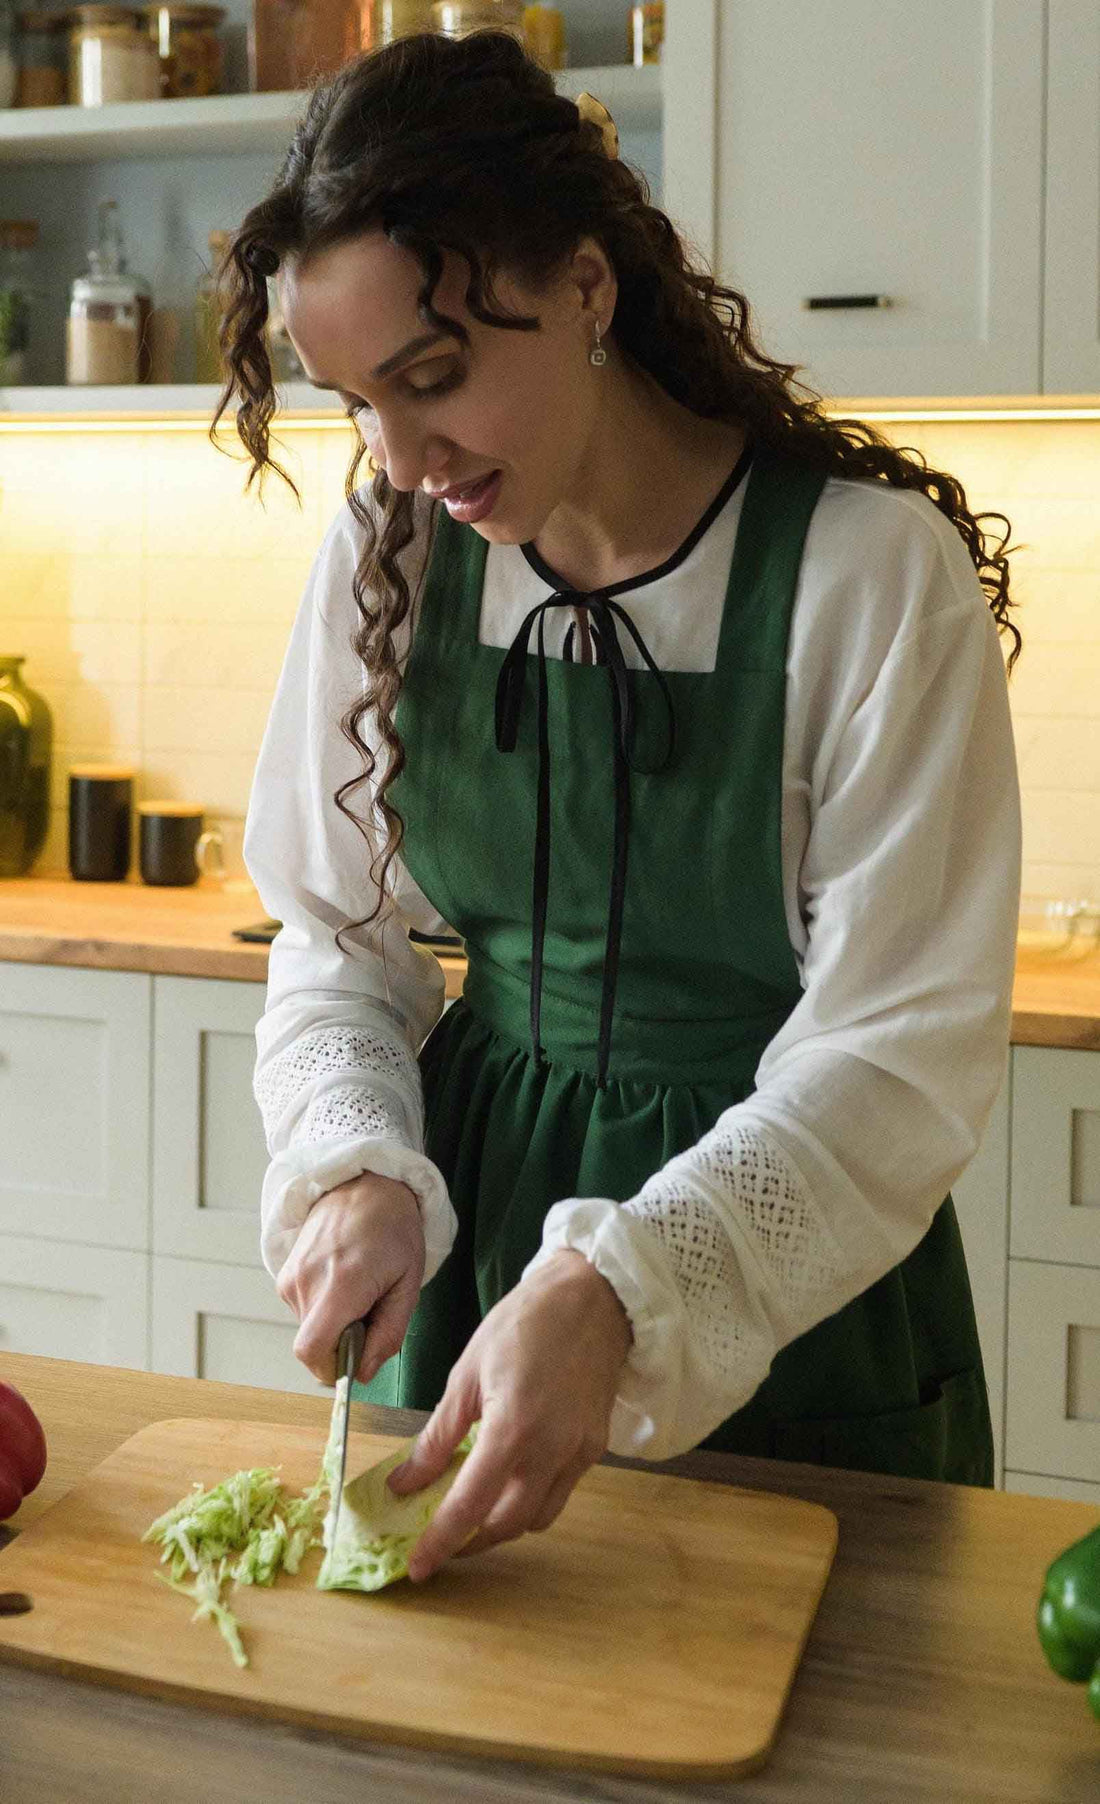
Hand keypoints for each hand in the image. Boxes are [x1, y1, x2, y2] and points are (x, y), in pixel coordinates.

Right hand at [276, 1171, 424, 1384]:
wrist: (363, 1183)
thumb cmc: (393, 1228)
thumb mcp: (408, 1283)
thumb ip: (388, 1334)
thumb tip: (364, 1373)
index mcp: (341, 1284)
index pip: (312, 1352)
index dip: (333, 1369)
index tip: (358, 1358)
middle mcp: (306, 1282)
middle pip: (313, 1346)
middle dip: (342, 1345)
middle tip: (370, 1313)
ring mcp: (290, 1278)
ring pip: (309, 1330)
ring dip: (335, 1325)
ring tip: (359, 1291)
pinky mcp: (284, 1275)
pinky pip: (303, 1312)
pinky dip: (324, 1310)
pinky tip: (343, 1282)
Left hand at [386, 1249, 633, 1579]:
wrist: (593, 1298)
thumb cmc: (525, 1323)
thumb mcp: (467, 1372)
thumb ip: (438, 1434)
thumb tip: (405, 1481)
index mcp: (512, 1429)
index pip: (469, 1507)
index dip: (439, 1543)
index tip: (416, 1568)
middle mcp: (551, 1451)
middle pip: (507, 1525)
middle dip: (470, 1542)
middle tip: (439, 1541)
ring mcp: (580, 1452)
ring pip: (538, 1516)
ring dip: (503, 1525)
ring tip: (472, 1512)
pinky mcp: (596, 1447)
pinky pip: (560, 1491)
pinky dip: (531, 1498)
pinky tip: (510, 1479)